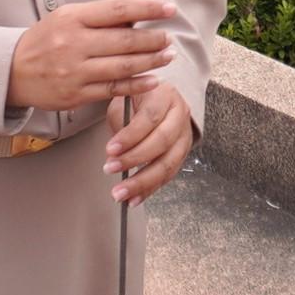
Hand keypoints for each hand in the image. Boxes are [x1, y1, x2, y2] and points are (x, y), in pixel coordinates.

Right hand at [6, 0, 177, 111]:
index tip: (169, 9)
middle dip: (154, 39)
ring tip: (167, 56)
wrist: (11, 71)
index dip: (147, 9)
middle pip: (125, 40)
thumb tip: (140, 3)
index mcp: (73, 18)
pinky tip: (153, 80)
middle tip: (169, 37)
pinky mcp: (76, 94)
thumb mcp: (68, 17)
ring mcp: (75, 71)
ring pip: (123, 66)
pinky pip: (113, 89)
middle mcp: (74, 43)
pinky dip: (137, 85)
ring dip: (151, 61)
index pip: (118, 10)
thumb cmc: (45, 40)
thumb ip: (102, 13)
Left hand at [105, 83, 193, 205]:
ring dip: (142, 182)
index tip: (110, 150)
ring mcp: (184, 135)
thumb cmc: (139, 99)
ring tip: (121, 193)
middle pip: (162, 141)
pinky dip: (150, 189)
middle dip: (134, 159)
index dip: (130, 136)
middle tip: (110, 169)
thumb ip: (121, 122)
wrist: (161, 98)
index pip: (149, 117)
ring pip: (168, 163)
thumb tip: (113, 154)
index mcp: (165, 96)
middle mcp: (179, 115)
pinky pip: (168, 175)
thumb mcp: (126, 100)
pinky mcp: (183, 153)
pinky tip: (134, 198)